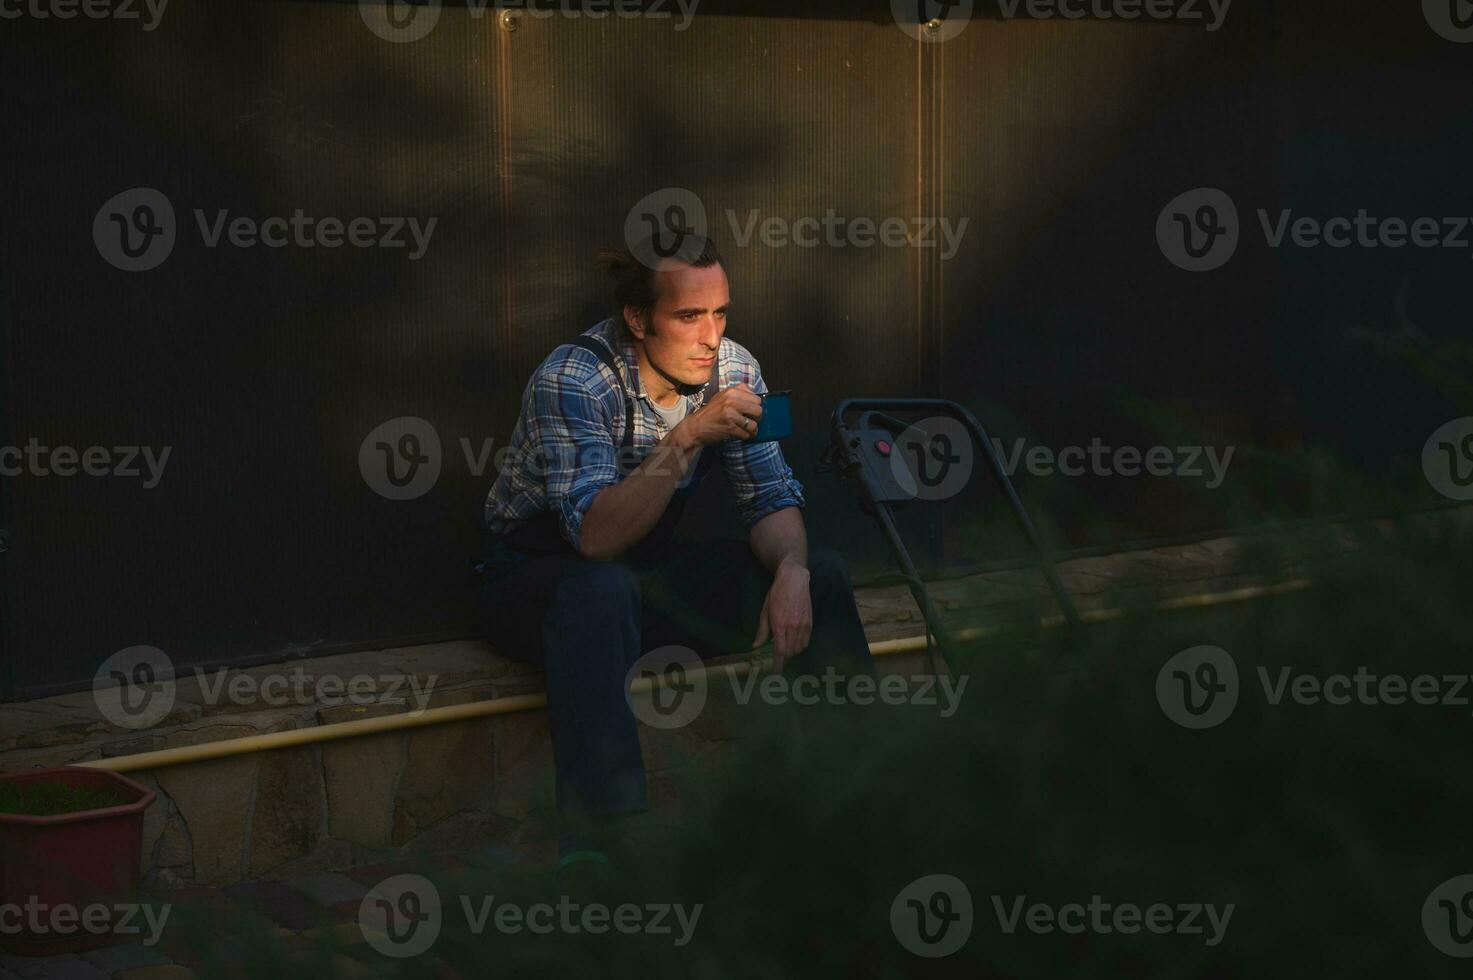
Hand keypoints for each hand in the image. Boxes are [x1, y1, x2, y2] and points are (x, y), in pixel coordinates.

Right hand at [672, 384, 762, 449]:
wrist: (695, 427)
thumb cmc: (711, 413)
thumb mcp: (722, 397)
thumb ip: (738, 395)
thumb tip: (757, 401)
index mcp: (731, 391)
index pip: (756, 398)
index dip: (755, 406)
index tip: (750, 411)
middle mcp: (731, 401)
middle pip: (758, 409)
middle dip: (756, 418)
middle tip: (750, 421)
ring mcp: (730, 414)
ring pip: (754, 423)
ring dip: (752, 429)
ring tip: (746, 430)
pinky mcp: (729, 427)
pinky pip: (746, 434)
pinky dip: (746, 436)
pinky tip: (741, 435)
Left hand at [752, 558, 811, 673]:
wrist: (794, 579)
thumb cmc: (776, 594)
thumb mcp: (765, 611)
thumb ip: (762, 631)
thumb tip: (756, 646)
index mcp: (779, 625)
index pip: (779, 652)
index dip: (778, 665)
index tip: (776, 675)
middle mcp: (793, 627)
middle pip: (790, 652)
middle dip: (783, 656)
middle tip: (778, 653)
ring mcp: (803, 625)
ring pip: (799, 649)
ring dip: (792, 651)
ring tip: (786, 644)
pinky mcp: (810, 622)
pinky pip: (806, 641)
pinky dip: (800, 645)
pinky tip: (794, 640)